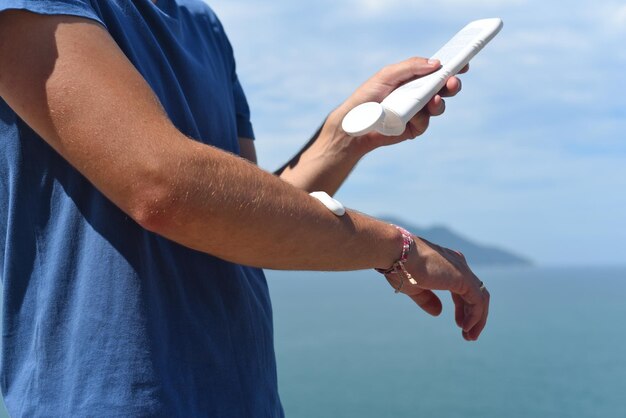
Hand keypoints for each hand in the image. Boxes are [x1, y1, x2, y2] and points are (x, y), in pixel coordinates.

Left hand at [333, 57, 467, 151]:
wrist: (356, 124)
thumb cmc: (367, 96)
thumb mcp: (387, 75)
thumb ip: (411, 67)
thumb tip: (436, 63)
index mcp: (414, 78)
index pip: (436, 71)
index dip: (451, 67)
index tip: (463, 63)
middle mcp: (418, 94)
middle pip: (443, 88)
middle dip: (451, 85)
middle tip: (453, 82)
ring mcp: (418, 111)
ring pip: (438, 106)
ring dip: (438, 103)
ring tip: (433, 101)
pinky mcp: (414, 128)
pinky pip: (424, 122)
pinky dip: (419, 119)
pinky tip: (409, 118)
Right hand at [384, 236, 488, 340]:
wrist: (397, 254)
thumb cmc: (401, 269)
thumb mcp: (414, 288)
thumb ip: (428, 300)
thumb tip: (439, 312)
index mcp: (448, 266)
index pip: (463, 290)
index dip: (463, 308)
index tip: (460, 324)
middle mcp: (458, 265)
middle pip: (475, 294)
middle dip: (472, 315)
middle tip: (467, 334)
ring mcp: (462, 271)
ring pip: (480, 298)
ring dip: (478, 319)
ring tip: (470, 336)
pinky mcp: (464, 278)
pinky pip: (477, 301)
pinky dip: (475, 316)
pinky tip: (466, 327)